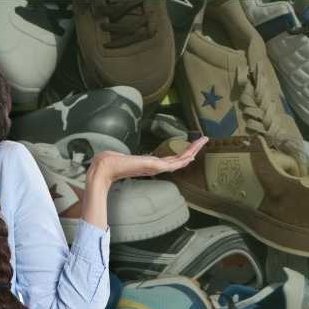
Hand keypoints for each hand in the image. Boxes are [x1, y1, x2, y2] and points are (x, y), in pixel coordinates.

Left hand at [86, 136, 208, 184]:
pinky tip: (193, 153)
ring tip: (203, 141)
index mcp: (150, 164)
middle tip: (205, 140)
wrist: (104, 168)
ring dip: (193, 150)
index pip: (171, 160)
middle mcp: (155, 167)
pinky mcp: (154, 167)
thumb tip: (118, 156)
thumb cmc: (110, 162)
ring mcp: (156, 168)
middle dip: (193, 150)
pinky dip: (184, 157)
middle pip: (179, 160)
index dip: (182, 154)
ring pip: (180, 160)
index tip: (191, 148)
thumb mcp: (123, 157)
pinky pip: (174, 163)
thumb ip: (126, 158)